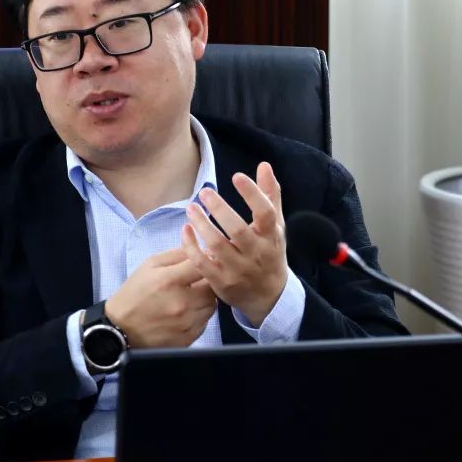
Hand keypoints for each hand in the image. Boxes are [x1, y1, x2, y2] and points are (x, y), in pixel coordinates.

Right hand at [104, 248, 216, 347]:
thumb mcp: (149, 265)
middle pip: (212, 286)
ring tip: (188, 298)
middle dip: (206, 281)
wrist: (120, 328)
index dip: (206, 260)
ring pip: (211, 305)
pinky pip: (205, 322)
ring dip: (204, 299)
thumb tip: (199, 247)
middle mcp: (181, 302)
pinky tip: (184, 313)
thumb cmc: (134, 293)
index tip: (204, 261)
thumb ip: (176, 254)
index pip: (202, 264)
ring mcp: (186, 323)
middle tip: (194, 282)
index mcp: (169, 280)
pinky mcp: (188, 338)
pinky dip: (198, 315)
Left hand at [181, 161, 286, 326]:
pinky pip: (202, 263)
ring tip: (191, 208)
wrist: (268, 296)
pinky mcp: (221, 282)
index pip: (266, 213)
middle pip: (238, 230)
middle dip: (220, 209)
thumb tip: (264, 165)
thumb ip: (270, 195)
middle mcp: (256, 254)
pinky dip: (191, 247)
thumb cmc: (269, 252)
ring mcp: (238, 270)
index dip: (252, 194)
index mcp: (271, 237)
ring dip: (202, 225)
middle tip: (204, 192)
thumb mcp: (275, 226)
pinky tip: (185, 230)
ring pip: (217, 246)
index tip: (236, 176)